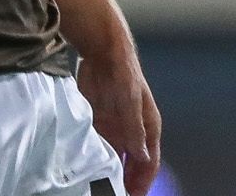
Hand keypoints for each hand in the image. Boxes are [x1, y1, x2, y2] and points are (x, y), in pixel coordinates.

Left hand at [76, 54, 162, 195]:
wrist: (104, 53)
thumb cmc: (125, 74)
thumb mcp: (130, 103)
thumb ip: (134, 131)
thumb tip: (142, 157)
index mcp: (148, 127)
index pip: (149, 162)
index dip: (143, 181)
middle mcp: (133, 131)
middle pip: (132, 165)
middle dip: (127, 182)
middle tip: (116, 195)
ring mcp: (116, 129)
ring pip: (115, 159)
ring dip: (109, 174)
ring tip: (99, 189)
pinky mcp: (99, 124)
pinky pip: (98, 149)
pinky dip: (95, 162)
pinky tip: (86, 173)